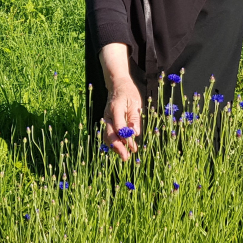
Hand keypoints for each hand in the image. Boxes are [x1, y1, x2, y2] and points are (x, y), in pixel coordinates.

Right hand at [99, 43, 141, 160]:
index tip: (133, 147)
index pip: (118, 125)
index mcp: (115, 108)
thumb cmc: (128, 93)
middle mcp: (108, 115)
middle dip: (118, 147)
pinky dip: (114, 143)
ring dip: (116, 147)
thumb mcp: (136, 103)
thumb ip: (135, 118)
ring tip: (125, 155)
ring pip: (107, 136)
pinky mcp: (107, 122)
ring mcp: (106, 119)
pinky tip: (123, 148)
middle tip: (126, 157)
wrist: (117, 85)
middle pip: (110, 134)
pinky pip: (109, 134)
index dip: (126, 137)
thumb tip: (135, 133)